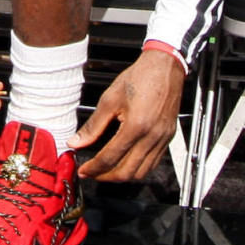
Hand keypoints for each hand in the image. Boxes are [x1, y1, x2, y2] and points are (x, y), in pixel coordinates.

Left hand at [68, 49, 184, 181]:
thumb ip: (92, 125)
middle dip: (106, 177)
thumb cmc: (139, 78)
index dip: (94, 167)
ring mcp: (162, 140)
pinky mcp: (168, 139)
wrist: (164, 68)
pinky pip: (153, 163)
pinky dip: (137, 169)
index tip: (83, 170)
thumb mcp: (109, 100)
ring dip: (122, 176)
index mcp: (136, 126)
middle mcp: (152, 137)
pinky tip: (125, 162)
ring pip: (142, 172)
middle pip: (127, 172)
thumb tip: (77, 141)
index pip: (110, 157)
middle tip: (92, 173)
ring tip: (105, 170)